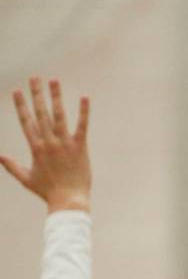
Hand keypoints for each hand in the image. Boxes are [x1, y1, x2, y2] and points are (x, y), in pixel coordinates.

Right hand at [0, 77, 90, 213]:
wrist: (68, 200)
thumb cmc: (48, 191)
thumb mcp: (26, 178)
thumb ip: (12, 166)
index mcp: (35, 147)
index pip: (26, 121)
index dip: (21, 105)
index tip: (17, 91)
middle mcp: (48, 142)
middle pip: (40, 114)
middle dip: (36, 94)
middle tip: (34, 78)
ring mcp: (64, 144)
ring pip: (59, 115)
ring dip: (55, 97)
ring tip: (53, 80)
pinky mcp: (80, 147)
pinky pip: (82, 126)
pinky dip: (84, 112)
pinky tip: (84, 97)